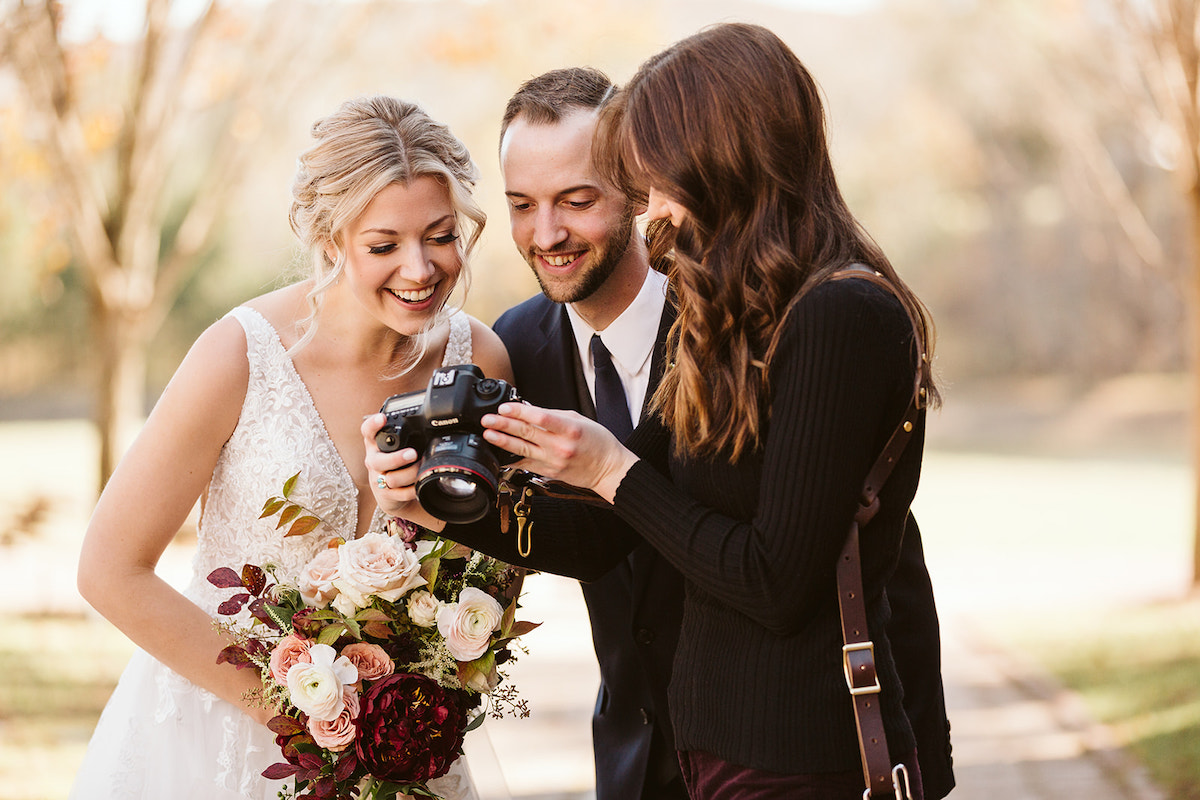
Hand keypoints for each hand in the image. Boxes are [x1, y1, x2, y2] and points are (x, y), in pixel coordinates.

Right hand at [360, 414, 445, 530]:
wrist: (390, 493)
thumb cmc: (396, 464)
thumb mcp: (397, 447)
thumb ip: (407, 437)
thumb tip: (432, 426)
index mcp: (375, 445)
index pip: (367, 432)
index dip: (372, 425)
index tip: (382, 418)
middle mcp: (373, 461)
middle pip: (377, 461)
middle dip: (396, 458)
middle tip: (413, 454)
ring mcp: (378, 479)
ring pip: (391, 479)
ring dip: (410, 474)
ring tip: (421, 469)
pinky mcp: (386, 495)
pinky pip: (401, 494)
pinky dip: (413, 489)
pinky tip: (419, 483)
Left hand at [481, 403, 638, 503]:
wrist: (608, 469)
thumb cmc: (597, 442)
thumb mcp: (579, 420)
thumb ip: (553, 415)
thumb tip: (529, 410)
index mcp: (570, 429)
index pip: (540, 418)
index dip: (520, 412)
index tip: (504, 407)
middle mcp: (560, 446)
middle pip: (527, 433)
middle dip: (504, 425)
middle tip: (488, 419)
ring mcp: (553, 462)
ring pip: (522, 450)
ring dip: (502, 442)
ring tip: (488, 435)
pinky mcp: (549, 472)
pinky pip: (525, 464)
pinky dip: (511, 459)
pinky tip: (498, 455)